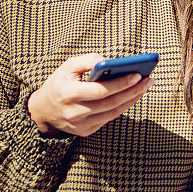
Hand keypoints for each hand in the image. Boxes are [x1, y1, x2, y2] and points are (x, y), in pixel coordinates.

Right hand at [27, 53, 154, 136]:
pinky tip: (134, 95)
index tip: (137, 74)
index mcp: (67, 94)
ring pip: (113, 112)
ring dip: (132, 99)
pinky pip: (110, 118)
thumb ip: (88, 60)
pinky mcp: (86, 131)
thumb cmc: (60, 83)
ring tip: (146, 85)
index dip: (120, 83)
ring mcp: (81, 125)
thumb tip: (109, 61)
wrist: (43, 111)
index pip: (99, 90)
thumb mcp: (67, 66)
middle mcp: (74, 112)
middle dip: (132, 90)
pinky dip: (123, 106)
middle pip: (110, 103)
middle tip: (149, 79)